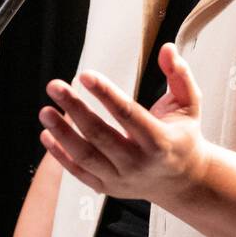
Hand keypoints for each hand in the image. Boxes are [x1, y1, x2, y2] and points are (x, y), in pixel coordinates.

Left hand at [38, 43, 208, 204]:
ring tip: (45, 111)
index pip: (128, 114)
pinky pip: (79, 172)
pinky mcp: (108, 188)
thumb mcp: (190, 104)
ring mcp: (122, 179)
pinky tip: (46, 134)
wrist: (182, 181)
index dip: (106, 94)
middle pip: (100, 135)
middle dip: (75, 109)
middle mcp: (139, 163)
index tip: (85, 75)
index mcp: (160, 141)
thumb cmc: (184, 135)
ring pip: (86, 156)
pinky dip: (60, 156)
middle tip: (54, 86)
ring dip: (62, 133)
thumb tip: (166, 48)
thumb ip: (180, 74)